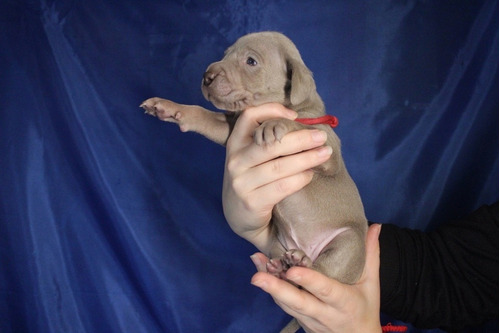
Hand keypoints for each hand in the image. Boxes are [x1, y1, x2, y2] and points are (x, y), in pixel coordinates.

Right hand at [222, 103, 332, 252]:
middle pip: (270, 143)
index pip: (248, 117)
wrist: (241, 218)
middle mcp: (235, 161)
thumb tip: (298, 121)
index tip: (295, 116)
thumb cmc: (254, 181)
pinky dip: (299, 179)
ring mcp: (241, 183)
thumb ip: (267, 142)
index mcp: (235, 145)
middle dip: (300, 138)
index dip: (271, 110)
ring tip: (324, 154)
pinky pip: (282, 186)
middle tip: (322, 137)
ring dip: (306, 158)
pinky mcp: (251, 202)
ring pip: (279, 166)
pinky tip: (310, 175)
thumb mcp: (251, 159)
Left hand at [250, 224, 382, 332]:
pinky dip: (272, 291)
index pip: (325, 291)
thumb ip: (370, 254)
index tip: (292, 270)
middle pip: (298, 303)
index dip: (309, 281)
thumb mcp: (372, 283)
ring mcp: (310, 320)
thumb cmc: (366, 308)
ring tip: (256, 268)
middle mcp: (325, 314)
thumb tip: (375, 226)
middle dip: (277, 290)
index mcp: (344, 302)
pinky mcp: (301, 321)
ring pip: (287, 305)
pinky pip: (284, 306)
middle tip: (257, 277)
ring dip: (270, 287)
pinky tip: (260, 273)